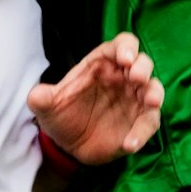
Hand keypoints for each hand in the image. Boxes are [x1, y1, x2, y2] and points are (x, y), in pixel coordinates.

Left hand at [29, 32, 164, 164]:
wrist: (66, 145)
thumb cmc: (61, 115)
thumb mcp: (47, 106)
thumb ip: (42, 98)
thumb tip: (36, 95)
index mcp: (102, 64)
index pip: (121, 46)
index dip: (126, 47)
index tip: (125, 57)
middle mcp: (122, 79)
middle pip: (142, 63)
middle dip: (143, 67)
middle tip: (136, 77)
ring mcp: (133, 101)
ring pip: (153, 90)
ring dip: (154, 93)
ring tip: (151, 102)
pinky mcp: (138, 123)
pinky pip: (148, 124)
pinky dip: (142, 132)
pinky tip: (130, 143)